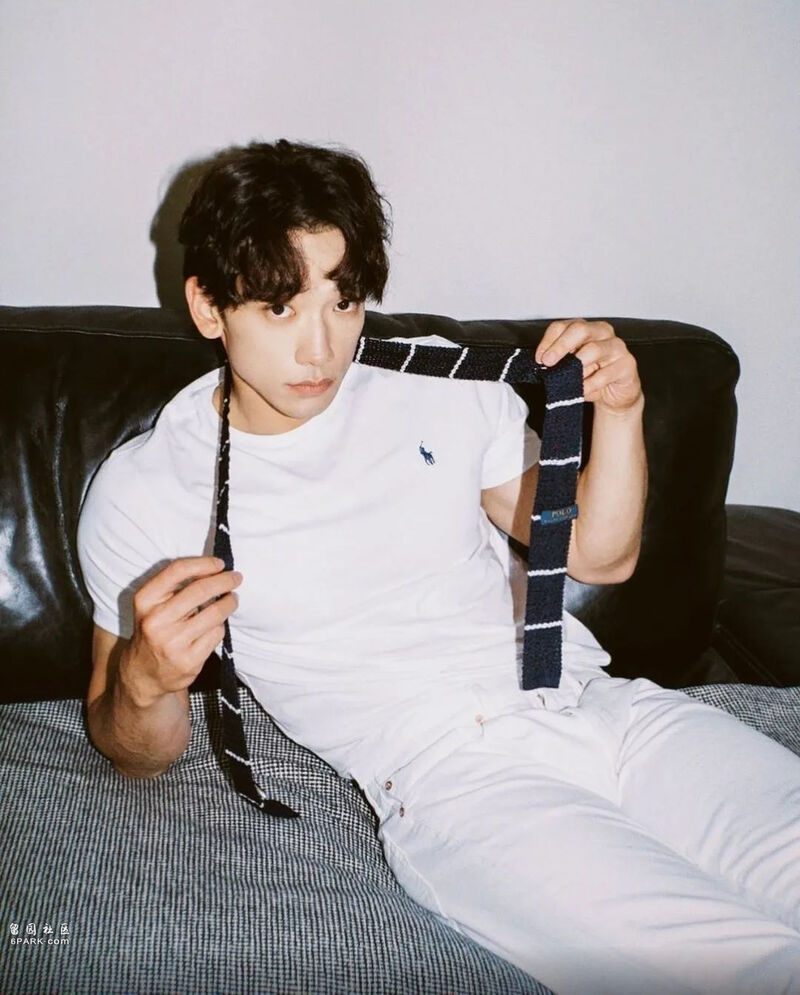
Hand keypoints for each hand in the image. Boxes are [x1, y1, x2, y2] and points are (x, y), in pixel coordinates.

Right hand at [122, 556, 242, 703]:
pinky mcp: (189, 661)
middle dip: (224, 581)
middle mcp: (156, 621)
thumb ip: (175, 586)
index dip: (203, 563)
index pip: (177, 570)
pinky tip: (216, 625)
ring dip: (229, 602)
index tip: (220, 564)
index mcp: (145, 601)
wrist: (143, 673)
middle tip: (236, 578)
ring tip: (232, 599)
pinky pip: (217, 634)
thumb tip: (214, 569)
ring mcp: (173, 643)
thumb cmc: (154, 630)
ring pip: (214, 613)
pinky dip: (220, 625)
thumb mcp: (152, 605)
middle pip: (200, 590)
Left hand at [534, 318, 642, 413]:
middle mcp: (603, 332)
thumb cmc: (593, 376)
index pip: (563, 326)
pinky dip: (589, 385)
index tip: (540, 358)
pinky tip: (582, 390)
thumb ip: (560, 360)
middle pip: (580, 330)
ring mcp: (617, 347)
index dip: (548, 341)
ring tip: (569, 379)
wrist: (617, 395)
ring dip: (577, 367)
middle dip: (560, 346)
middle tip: (548, 362)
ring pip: (593, 349)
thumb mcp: (572, 367)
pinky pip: (604, 374)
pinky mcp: (627, 364)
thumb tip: (542, 362)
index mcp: (586, 328)